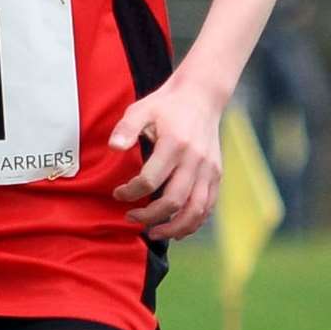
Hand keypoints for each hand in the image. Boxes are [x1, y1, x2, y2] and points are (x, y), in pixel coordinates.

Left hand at [108, 74, 222, 240]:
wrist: (200, 96)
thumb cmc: (166, 105)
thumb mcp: (141, 109)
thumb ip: (127, 128)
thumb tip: (114, 147)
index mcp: (174, 143)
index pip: (150, 180)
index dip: (130, 192)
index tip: (118, 194)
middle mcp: (195, 159)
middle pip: (173, 200)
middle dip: (149, 216)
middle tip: (131, 218)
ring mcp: (209, 169)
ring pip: (194, 210)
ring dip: (173, 227)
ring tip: (153, 233)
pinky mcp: (216, 174)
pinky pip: (207, 206)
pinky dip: (193, 222)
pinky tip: (176, 228)